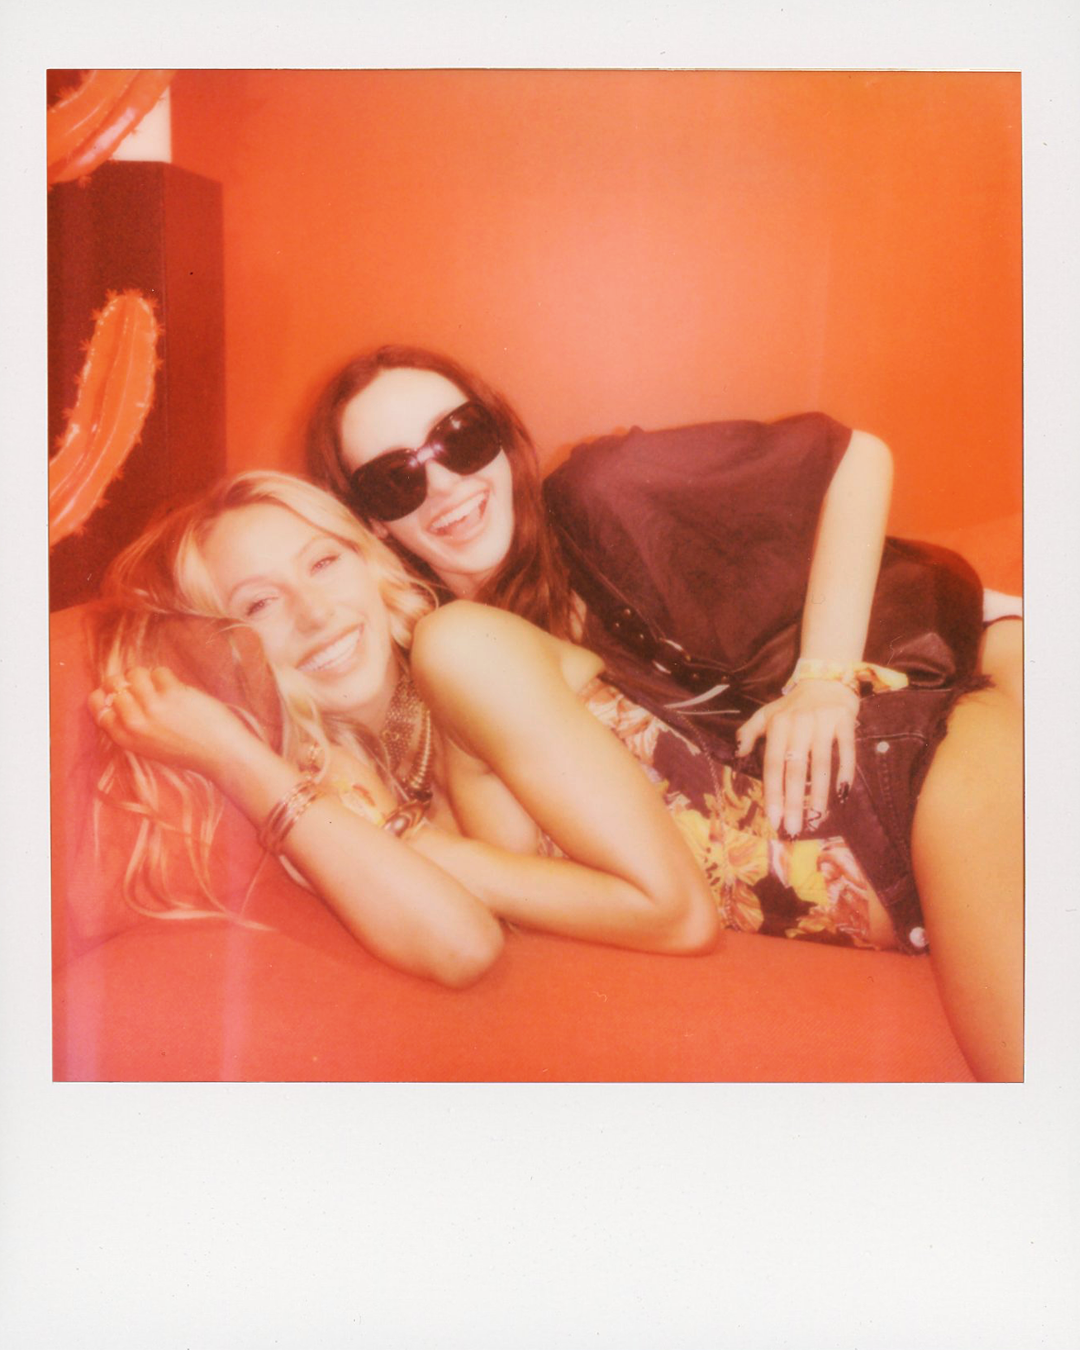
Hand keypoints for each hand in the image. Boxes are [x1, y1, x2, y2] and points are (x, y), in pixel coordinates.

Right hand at [89, 666, 255, 779]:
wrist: (221, 755)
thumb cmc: (187, 750)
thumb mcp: (149, 745)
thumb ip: (131, 724)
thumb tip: (118, 692)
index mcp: (125, 737)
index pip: (97, 705)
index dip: (106, 692)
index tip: (120, 691)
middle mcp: (134, 722)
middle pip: (114, 684)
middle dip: (128, 680)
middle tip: (145, 686)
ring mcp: (152, 707)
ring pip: (135, 673)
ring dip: (148, 675)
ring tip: (162, 687)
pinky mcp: (172, 694)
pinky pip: (159, 671)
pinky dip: (168, 677)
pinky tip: (178, 690)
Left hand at [736, 679, 858, 836]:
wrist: (826, 678)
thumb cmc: (793, 704)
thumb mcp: (766, 714)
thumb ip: (749, 732)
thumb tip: (737, 752)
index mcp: (778, 726)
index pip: (773, 765)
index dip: (773, 793)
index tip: (774, 819)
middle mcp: (799, 725)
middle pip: (795, 769)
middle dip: (794, 801)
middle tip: (794, 828)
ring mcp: (823, 722)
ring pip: (821, 763)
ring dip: (819, 793)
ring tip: (816, 818)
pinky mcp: (844, 721)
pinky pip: (846, 750)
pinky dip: (845, 771)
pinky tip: (842, 793)